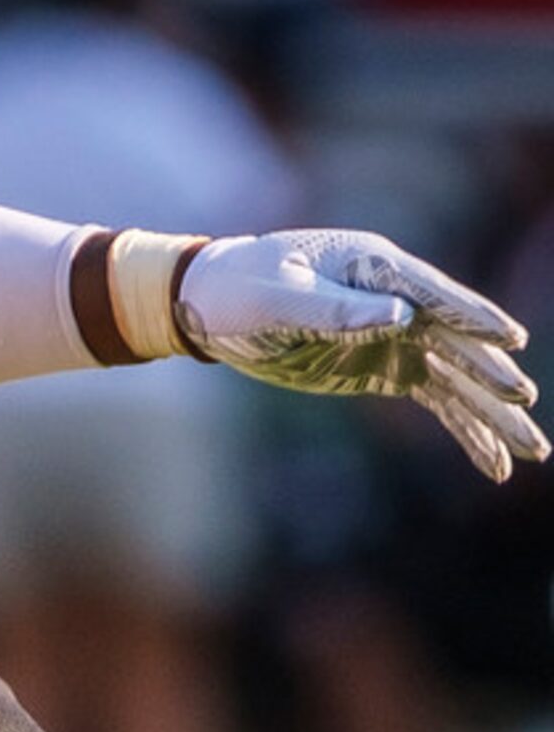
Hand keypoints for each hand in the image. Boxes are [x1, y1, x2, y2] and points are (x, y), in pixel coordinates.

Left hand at [177, 228, 546, 480]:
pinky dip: (465, 428)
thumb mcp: (275, 296)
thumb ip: (334, 306)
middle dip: (493, 375)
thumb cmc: (237, 287)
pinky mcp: (388, 368)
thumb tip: (401, 316)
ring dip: (493, 414)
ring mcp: (398, 336)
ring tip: (533, 451)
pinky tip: (494, 463)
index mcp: (375, 268)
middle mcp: (399, 300)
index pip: (433, 295)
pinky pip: (437, 400)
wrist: (210, 304)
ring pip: (458, 378)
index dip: (472, 317)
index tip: (510, 340)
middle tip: (524, 404)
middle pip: (458, 342)